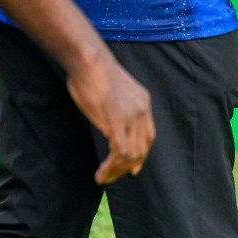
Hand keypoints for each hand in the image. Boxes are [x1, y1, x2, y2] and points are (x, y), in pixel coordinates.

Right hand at [63, 48, 154, 184]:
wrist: (89, 60)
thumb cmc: (93, 74)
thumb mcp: (113, 94)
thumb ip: (116, 111)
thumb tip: (110, 128)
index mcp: (143, 102)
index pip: (148, 136)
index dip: (141, 155)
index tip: (130, 169)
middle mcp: (142, 110)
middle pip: (142, 148)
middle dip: (126, 168)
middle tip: (109, 177)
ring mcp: (131, 115)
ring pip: (131, 154)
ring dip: (116, 171)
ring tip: (102, 178)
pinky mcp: (117, 120)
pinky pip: (119, 151)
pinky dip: (111, 167)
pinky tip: (100, 173)